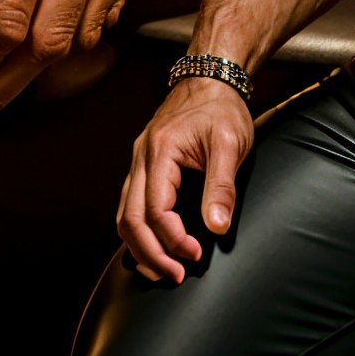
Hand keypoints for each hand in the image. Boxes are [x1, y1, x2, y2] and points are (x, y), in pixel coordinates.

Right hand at [114, 75, 253, 281]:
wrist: (209, 79)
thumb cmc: (221, 109)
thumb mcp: (230, 144)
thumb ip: (221, 187)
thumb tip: (215, 228)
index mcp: (160, 152)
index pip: (154, 208)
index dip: (172, 238)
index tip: (196, 254)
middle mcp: (142, 158)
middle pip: (129, 217)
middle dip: (150, 253)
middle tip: (176, 276)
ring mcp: (140, 162)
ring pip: (124, 213)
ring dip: (140, 247)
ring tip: (165, 270)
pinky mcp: (145, 167)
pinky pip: (131, 204)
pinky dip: (139, 231)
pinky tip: (154, 247)